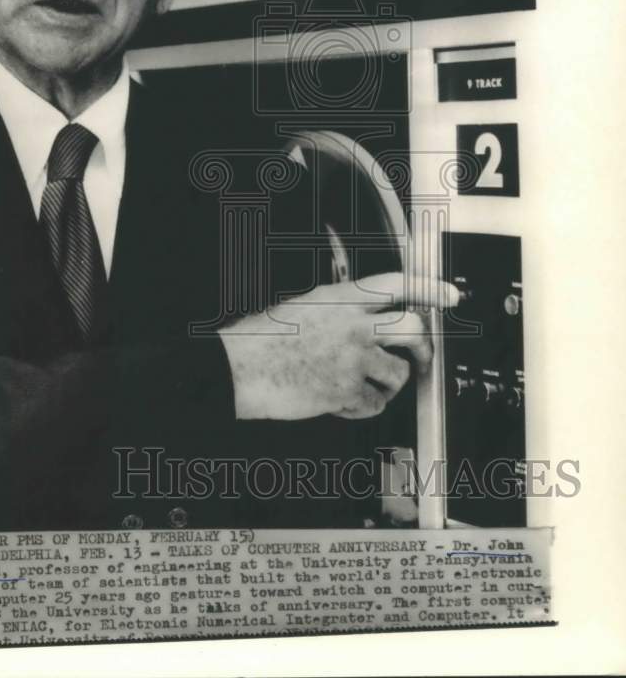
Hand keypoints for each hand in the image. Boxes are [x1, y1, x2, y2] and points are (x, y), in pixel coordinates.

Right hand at [220, 272, 458, 420]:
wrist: (240, 368)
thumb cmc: (265, 340)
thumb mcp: (306, 306)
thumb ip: (342, 308)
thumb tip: (371, 317)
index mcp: (341, 298)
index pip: (398, 284)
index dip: (430, 288)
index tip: (450, 295)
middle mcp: (352, 324)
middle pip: (413, 329)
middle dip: (424, 346)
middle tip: (420, 356)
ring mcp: (351, 358)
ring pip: (399, 372)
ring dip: (389, 383)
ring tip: (367, 384)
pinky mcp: (345, 391)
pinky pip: (375, 404)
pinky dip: (363, 407)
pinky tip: (344, 401)